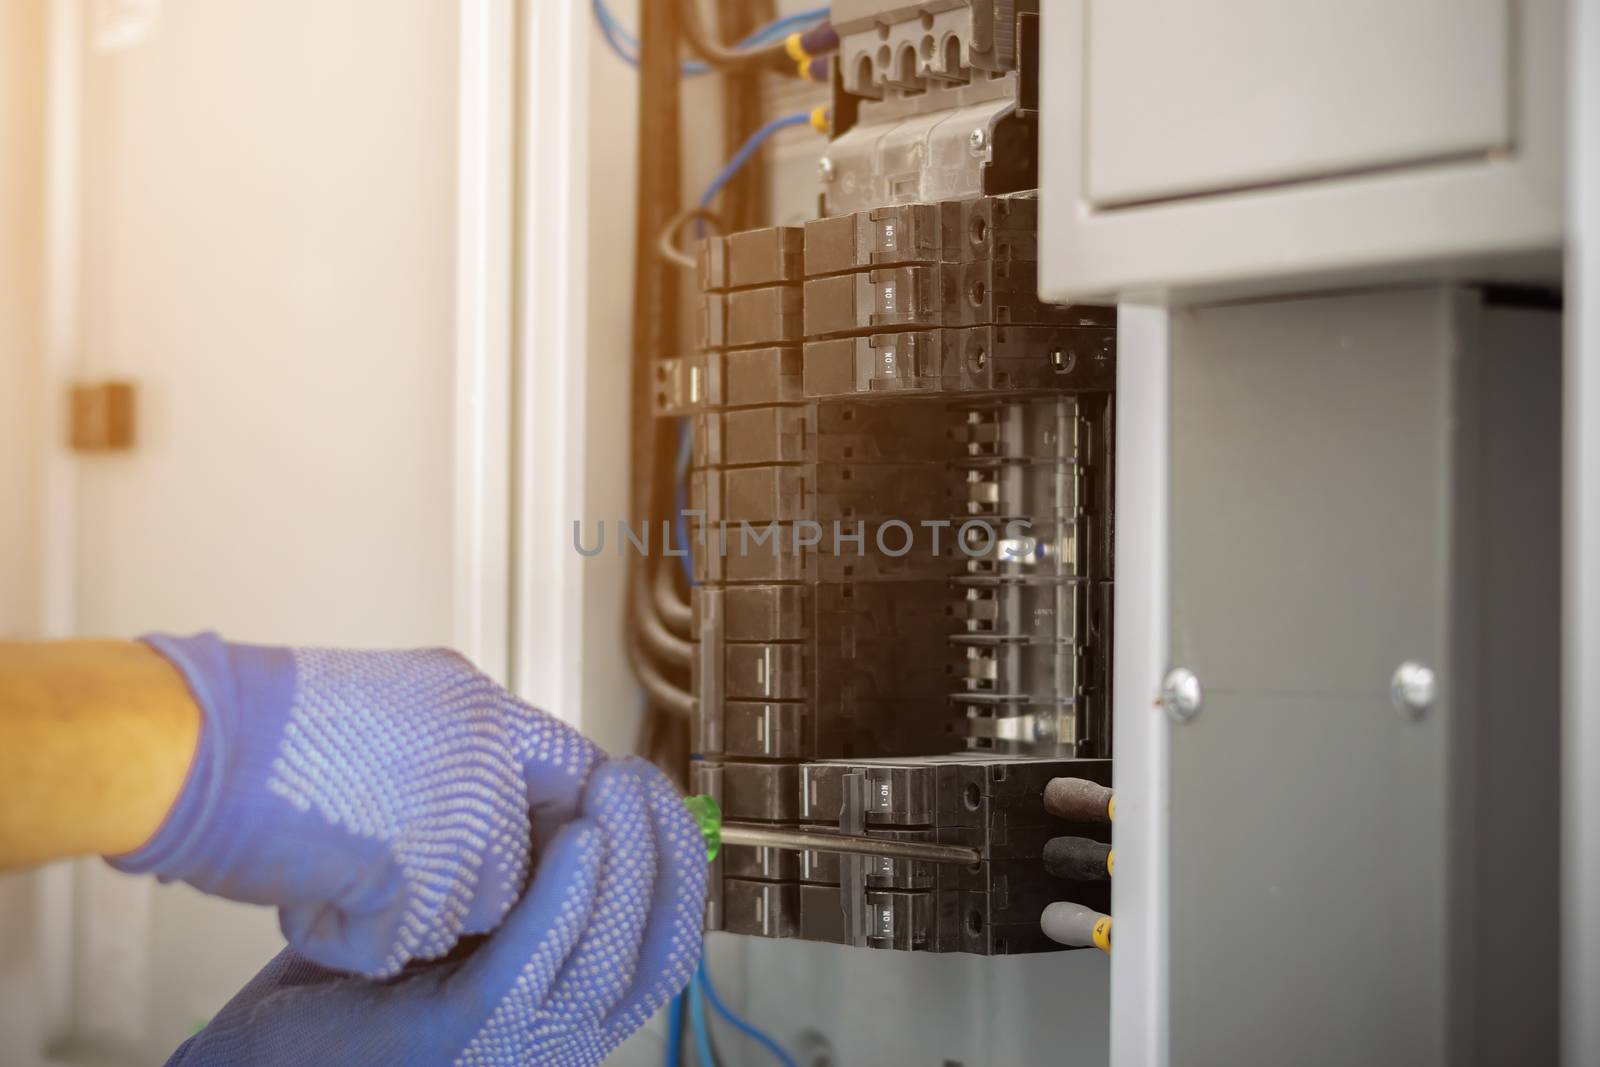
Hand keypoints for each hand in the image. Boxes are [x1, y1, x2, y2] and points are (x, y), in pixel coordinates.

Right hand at [112, 632, 604, 976]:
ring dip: (396, 909)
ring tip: (328, 859)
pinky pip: (398, 946)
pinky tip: (304, 886)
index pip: (573, 772)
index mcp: (479, 705)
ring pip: (463, 913)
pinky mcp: (419, 879)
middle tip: (371, 848)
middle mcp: (487, 755)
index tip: (546, 851)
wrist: (186, 741)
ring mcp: (460, 817)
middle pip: (513, 863)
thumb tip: (489, 808)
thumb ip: (450, 754)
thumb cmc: (251, 725)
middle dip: (448, 880)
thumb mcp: (383, 710)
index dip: (559, 820)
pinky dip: (343, 936)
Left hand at [163, 760, 707, 1066]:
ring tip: (614, 788)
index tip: (658, 790)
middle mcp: (556, 1038)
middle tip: (637, 777)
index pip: (667, 942)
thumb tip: (582, 787)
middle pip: (655, 948)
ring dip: (625, 860)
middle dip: (663, 852)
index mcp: (566, 1008)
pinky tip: (577, 836)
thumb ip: (524, 881)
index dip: (681, 863)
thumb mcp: (467, 923)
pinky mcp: (456, 1034)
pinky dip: (567, 896)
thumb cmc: (358, 985)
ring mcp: (511, 1043)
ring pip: (609, 954)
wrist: (258, 1054)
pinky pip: (535, 962)